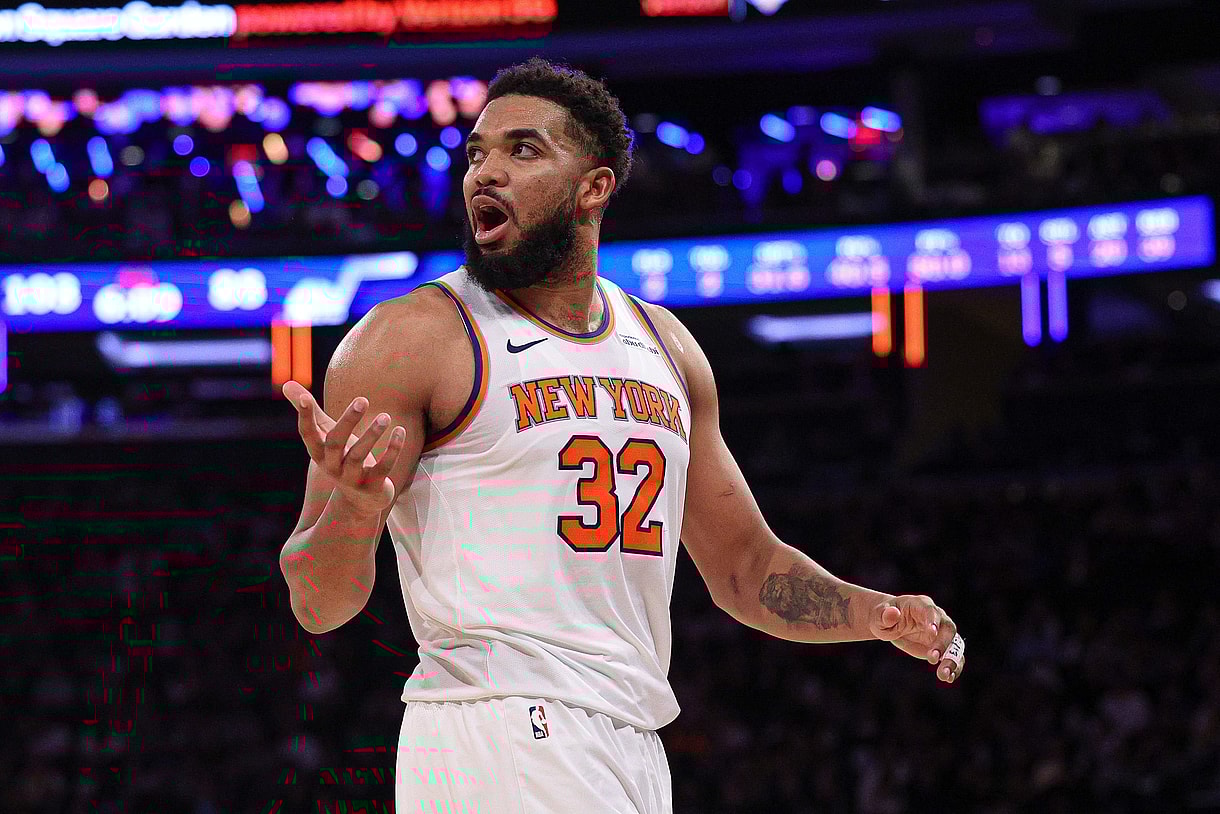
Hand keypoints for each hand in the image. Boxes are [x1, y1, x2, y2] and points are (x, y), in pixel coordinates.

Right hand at [283, 380, 405, 516]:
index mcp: (319, 452)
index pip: (308, 435)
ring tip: (385, 417)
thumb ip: (311, 411)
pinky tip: (399, 431)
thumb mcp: (325, 435)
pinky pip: (383, 467)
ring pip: (359, 455)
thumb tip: (286, 384)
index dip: (305, 418)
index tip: (305, 399)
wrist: (359, 501)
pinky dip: (392, 450)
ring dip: (372, 435)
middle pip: (336, 443)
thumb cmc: (341, 458)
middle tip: (363, 400)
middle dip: (348, 421)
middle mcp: (332, 466)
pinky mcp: (373, 485)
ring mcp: (353, 477)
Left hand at [869, 595, 965, 683]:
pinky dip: (954, 667)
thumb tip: (893, 613)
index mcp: (921, 605)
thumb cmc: (883, 616)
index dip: (933, 621)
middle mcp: (937, 617)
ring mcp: (942, 633)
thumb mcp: (879, 615)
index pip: (931, 611)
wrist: (889, 624)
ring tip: (944, 675)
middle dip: (943, 644)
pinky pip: (954, 657)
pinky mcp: (942, 647)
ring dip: (952, 660)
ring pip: (954, 645)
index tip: (932, 634)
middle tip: (932, 658)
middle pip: (948, 628)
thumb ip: (885, 615)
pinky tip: (949, 678)